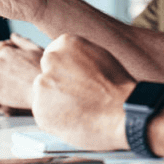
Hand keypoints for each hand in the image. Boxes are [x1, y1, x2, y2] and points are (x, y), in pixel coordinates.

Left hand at [31, 34, 133, 150]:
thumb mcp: (100, 57)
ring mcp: (43, 85)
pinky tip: (75, 120)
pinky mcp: (40, 109)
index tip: (77, 81)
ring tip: (80, 110)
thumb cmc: (118, 88)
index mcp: (65, 43)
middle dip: (57, 86)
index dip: (66, 72)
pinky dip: (55, 120)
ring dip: (55, 103)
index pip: (55, 56)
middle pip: (47, 74)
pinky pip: (44, 114)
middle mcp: (50, 60)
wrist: (123, 113)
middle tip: (78, 98)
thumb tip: (68, 64)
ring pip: (44, 95)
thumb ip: (78, 57)